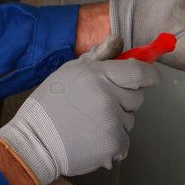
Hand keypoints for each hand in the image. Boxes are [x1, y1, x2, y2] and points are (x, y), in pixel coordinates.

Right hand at [0, 35, 160, 184]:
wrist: (34, 142)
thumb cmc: (48, 107)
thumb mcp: (68, 72)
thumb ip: (97, 57)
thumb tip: (117, 40)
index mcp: (97, 74)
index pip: (140, 72)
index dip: (149, 76)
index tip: (150, 79)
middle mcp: (107, 96)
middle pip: (136, 98)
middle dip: (123, 102)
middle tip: (96, 108)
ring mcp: (112, 121)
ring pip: (129, 121)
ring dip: (115, 124)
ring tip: (87, 125)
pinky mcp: (113, 143)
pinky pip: (124, 142)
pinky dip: (111, 144)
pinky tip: (90, 140)